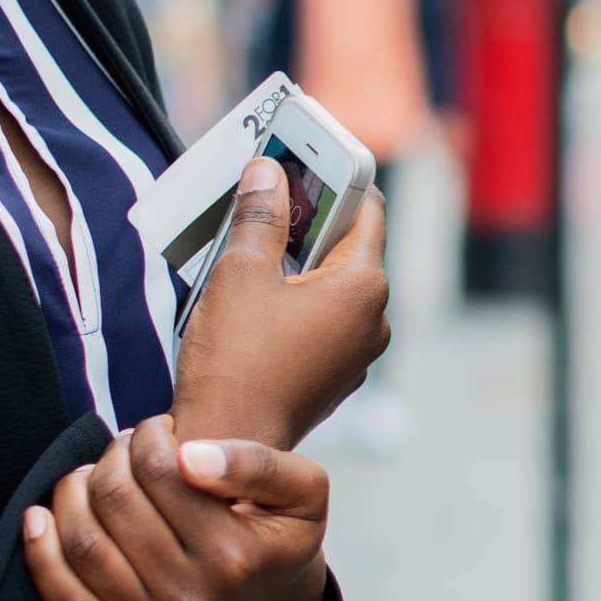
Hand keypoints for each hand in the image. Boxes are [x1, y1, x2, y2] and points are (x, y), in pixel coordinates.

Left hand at [22, 417, 331, 600]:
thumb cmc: (277, 533)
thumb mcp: (304, 489)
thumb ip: (257, 463)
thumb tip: (189, 458)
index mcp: (236, 558)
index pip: (161, 470)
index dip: (150, 436)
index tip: (160, 431)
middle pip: (116, 499)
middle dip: (112, 458)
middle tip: (126, 451)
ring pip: (84, 540)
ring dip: (74, 491)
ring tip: (96, 477)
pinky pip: (66, 599)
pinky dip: (42, 553)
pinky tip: (41, 517)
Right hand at [170, 159, 389, 448]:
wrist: (226, 442)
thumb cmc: (235, 358)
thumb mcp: (240, 272)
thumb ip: (258, 214)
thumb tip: (267, 170)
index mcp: (364, 285)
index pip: (367, 209)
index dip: (336, 178)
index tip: (305, 158)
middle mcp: (374, 319)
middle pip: (348, 248)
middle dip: (307, 221)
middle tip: (267, 196)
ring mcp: (356, 353)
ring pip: (332, 287)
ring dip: (295, 263)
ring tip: (250, 243)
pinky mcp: (333, 376)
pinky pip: (321, 322)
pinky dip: (293, 301)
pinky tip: (252, 295)